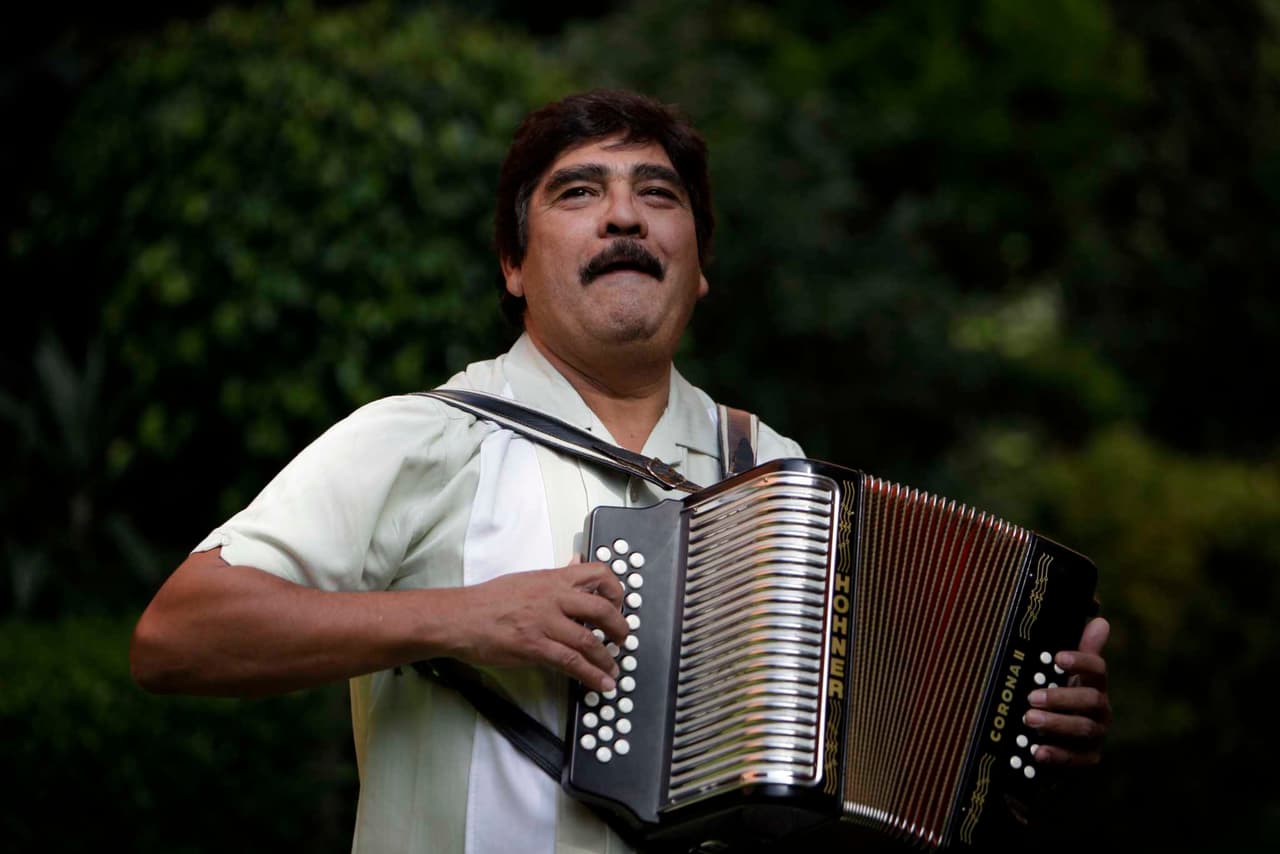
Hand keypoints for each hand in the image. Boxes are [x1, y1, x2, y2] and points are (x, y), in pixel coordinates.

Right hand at [449, 561, 628, 691]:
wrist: (461, 617)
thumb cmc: (489, 600)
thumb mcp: (528, 578)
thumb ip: (556, 575)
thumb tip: (576, 563)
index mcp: (553, 578)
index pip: (598, 573)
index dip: (616, 590)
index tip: (619, 605)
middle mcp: (553, 597)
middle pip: (601, 609)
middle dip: (619, 628)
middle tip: (622, 640)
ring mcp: (545, 622)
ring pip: (589, 641)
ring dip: (607, 659)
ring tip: (613, 671)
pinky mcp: (535, 646)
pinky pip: (571, 663)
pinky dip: (591, 675)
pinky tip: (600, 683)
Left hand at [1023, 616, 1111, 765]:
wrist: (1062, 738)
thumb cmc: (1063, 697)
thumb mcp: (1066, 674)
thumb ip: (1081, 650)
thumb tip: (1100, 620)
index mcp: (1095, 684)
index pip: (1098, 669)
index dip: (1081, 661)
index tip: (1058, 657)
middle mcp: (1101, 709)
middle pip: (1091, 700)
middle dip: (1061, 697)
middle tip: (1032, 696)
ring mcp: (1097, 735)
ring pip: (1084, 729)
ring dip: (1056, 724)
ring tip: (1028, 719)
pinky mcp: (1089, 758)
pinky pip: (1078, 759)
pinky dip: (1057, 755)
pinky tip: (1037, 751)